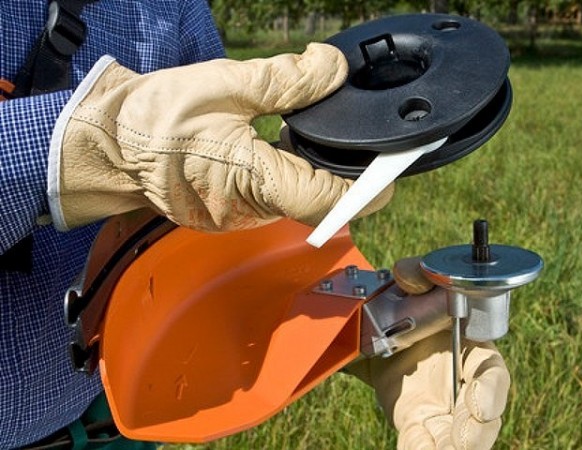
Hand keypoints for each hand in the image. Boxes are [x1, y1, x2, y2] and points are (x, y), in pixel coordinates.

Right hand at [48, 44, 393, 230]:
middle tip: (356, 145)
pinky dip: (285, 177)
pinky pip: (271, 202)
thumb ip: (289, 80)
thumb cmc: (155, 118)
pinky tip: (277, 148)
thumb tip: (332, 71)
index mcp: (250, 180)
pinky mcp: (226, 214)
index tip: (388, 179)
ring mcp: (235, 218)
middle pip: (314, 202)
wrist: (109, 146)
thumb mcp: (226, 85)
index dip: (364, 191)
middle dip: (339, 174)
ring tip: (312, 137)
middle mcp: (246, 211)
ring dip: (309, 173)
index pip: (325, 199)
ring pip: (293, 202)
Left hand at [347, 257, 509, 449]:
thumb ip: (415, 274)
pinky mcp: (422, 424)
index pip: (492, 374)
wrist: (381, 334)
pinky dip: (422, 449)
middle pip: (483, 416)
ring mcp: (445, 408)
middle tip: (461, 441)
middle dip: (475, 432)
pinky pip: (425, 443)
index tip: (479, 405)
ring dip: (453, 446)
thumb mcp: (411, 287)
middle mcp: (466, 384)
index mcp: (473, 351)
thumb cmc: (411, 309)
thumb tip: (410, 274)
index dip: (489, 391)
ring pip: (458, 436)